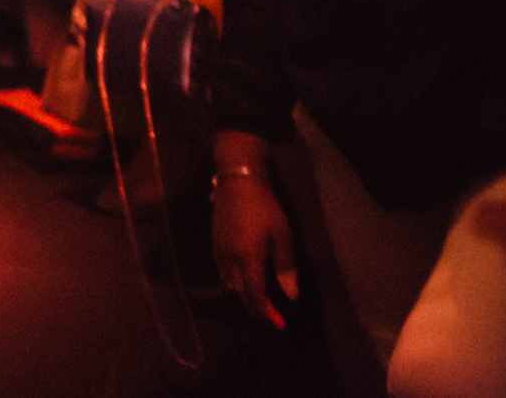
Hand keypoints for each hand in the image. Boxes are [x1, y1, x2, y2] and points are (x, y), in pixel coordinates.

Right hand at [212, 168, 298, 329]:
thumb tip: (291, 297)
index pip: (255, 295)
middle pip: (240, 293)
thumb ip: (285, 268)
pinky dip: (233, 282)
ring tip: (258, 300)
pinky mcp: (214, 242)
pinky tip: (242, 278)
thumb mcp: (283, 236)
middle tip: (271, 316)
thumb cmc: (265, 207)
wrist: (237, 181)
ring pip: (229, 283)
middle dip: (255, 308)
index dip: (267, 313)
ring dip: (243, 295)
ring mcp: (219, 251)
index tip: (280, 324)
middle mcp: (229, 260)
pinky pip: (222, 271)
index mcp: (247, 260)